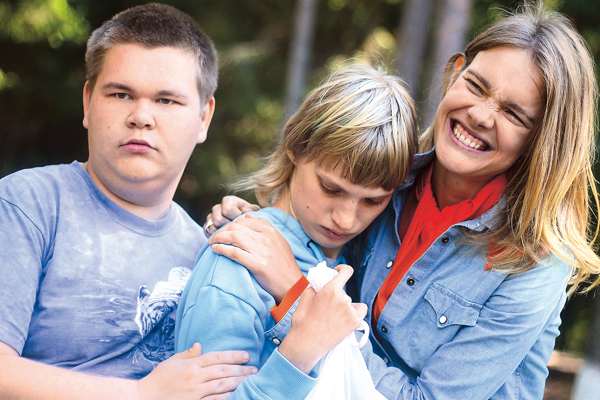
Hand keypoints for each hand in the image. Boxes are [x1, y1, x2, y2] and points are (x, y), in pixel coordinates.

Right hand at [138, 343, 256, 399]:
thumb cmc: (158, 379)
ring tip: (251, 381)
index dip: (233, 355)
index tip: (246, 355)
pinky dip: (226, 398)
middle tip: (255, 369)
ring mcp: (195, 392)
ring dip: (238, 383)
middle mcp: (195, 377)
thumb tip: (200, 345)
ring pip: (222, 386)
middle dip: (241, 370)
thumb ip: (188, 354)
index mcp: (191, 365)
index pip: (217, 357)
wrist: (144, 398)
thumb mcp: (171, 362)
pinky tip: (237, 395)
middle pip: (223, 371)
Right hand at [204, 196, 259, 235]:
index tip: (242, 222)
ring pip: (212, 227)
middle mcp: (217, 207)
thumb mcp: (253, 211)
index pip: (227, 210)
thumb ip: (252, 210)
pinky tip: (224, 238)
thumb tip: (245, 210)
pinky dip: (215, 236)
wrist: (242, 223)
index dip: (235, 218)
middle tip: (237, 230)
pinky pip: (207, 231)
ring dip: (222, 233)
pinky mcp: (207, 225)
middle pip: (218, 219)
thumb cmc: (248, 216)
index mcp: (228, 201)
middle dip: (228, 227)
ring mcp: (211, 216)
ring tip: (231, 234)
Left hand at [209, 214, 301, 302]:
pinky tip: (216, 250)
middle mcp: (266, 237)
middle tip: (214, 237)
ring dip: (218, 238)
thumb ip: (264, 227)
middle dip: (222, 230)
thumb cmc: (284, 264)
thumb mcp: (278, 241)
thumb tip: (248, 216)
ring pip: (233, 237)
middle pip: (236, 227)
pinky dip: (222, 249)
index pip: (244, 220)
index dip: (230, 224)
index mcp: (271, 230)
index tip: (223, 231)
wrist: (292, 285)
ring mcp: (262, 250)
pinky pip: (234, 252)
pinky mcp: (257, 264)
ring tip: (212, 242)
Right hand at [278, 264, 367, 373]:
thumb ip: (316, 285)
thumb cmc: (303, 321)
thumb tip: (322, 282)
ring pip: (350, 301)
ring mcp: (351, 312)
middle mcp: (344, 299)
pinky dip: (355, 311)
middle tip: (326, 303)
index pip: (346, 271)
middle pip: (343, 290)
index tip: (338, 272)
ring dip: (343, 304)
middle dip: (335, 293)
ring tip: (332, 315)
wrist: (305, 344)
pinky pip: (360, 311)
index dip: (342, 269)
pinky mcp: (355, 323)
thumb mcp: (305, 296)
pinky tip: (345, 316)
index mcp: (331, 290)